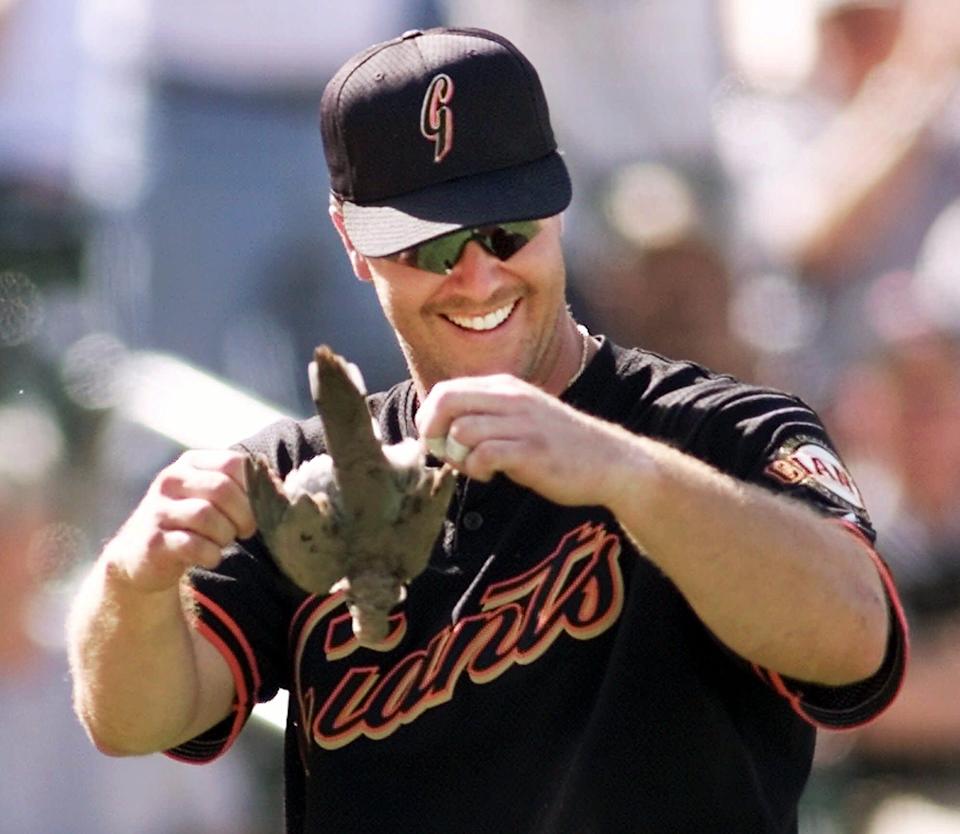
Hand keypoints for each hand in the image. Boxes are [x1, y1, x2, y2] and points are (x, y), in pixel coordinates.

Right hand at [103, 450, 256, 592]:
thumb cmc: (189, 523)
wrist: (140, 557)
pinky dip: (211, 554)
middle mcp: (171, 480)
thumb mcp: (213, 498)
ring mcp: (158, 510)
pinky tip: (210, 557)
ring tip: (222, 542)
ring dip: (225, 535)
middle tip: (245, 530)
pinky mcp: (153, 542)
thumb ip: (245, 487)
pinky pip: (193, 545)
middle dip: (243, 514)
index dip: (254, 487)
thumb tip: (281, 485)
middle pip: (222, 489)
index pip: (233, 462)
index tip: (257, 507)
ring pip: (207, 516)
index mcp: (191, 463)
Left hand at [416, 374, 630, 506]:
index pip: (446, 389)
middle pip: (446, 401)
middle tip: (445, 454)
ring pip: (462, 430)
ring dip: (458, 456)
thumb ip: (486, 417)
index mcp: (505, 388)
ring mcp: (523, 423)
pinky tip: (491, 476)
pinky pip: (484, 454)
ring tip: (475, 467)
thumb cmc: (560, 445)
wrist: (611, 461)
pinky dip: (477, 469)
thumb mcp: (521, 417)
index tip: (438, 441)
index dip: (429, 417)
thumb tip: (440, 432)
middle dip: (433, 431)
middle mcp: (512, 398)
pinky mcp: (532, 450)